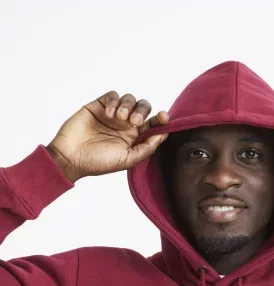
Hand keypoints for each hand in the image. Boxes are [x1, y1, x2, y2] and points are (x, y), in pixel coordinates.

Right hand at [46, 91, 169, 182]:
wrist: (71, 158)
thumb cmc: (98, 162)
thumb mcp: (128, 159)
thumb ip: (147, 147)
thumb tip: (164, 134)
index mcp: (135, 138)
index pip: (153, 124)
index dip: (161, 119)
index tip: (164, 118)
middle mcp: (125, 125)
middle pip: (143, 107)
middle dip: (143, 111)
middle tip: (134, 122)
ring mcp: (113, 114)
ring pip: (129, 99)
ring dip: (128, 106)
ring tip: (119, 119)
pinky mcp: (99, 106)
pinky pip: (113, 95)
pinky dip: (114, 101)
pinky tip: (109, 114)